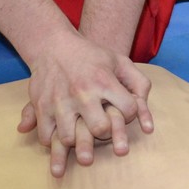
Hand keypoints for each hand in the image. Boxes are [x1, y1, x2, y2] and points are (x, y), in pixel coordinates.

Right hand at [17, 28, 153, 177]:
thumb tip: (146, 114)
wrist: (53, 45)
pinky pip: (46, 136)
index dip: (130, 114)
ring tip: (80, 137)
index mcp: (104, 80)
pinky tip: (61, 135)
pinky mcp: (42, 107)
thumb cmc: (92, 56)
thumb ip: (139, 84)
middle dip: (105, 134)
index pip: (128, 110)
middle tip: (103, 130)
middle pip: (100, 129)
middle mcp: (82, 92)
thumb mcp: (120, 61)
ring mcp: (60, 101)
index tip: (124, 112)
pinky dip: (53, 140)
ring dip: (76, 142)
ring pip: (70, 138)